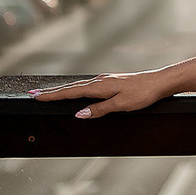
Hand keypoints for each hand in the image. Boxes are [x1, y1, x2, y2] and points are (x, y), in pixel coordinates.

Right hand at [28, 69, 174, 118]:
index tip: (35, 97)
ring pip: (79, 86)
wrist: (161, 82)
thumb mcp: (121, 105)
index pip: (70, 92)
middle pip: (71, 87)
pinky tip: (76, 91)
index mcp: (100, 86)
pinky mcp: (112, 82)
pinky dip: (76, 88)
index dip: (52, 96)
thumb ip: (99, 109)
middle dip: (52, 92)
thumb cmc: (143, 94)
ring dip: (63, 90)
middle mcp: (100, 80)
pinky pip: (88, 85)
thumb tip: (79, 114)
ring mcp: (106, 80)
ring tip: (49, 94)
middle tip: (34, 95)